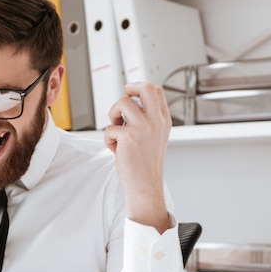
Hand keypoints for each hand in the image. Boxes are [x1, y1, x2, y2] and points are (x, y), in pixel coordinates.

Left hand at [104, 82, 171, 232]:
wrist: (144, 184)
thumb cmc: (145, 163)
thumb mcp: (154, 137)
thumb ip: (147, 120)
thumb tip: (128, 102)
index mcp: (163, 120)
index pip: (156, 90)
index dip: (140, 89)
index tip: (131, 98)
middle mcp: (156, 121)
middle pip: (145, 87)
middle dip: (129, 88)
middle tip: (122, 102)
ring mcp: (143, 127)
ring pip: (122, 102)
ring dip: (113, 114)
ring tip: (116, 130)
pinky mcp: (129, 136)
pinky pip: (109, 127)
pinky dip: (108, 139)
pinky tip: (115, 149)